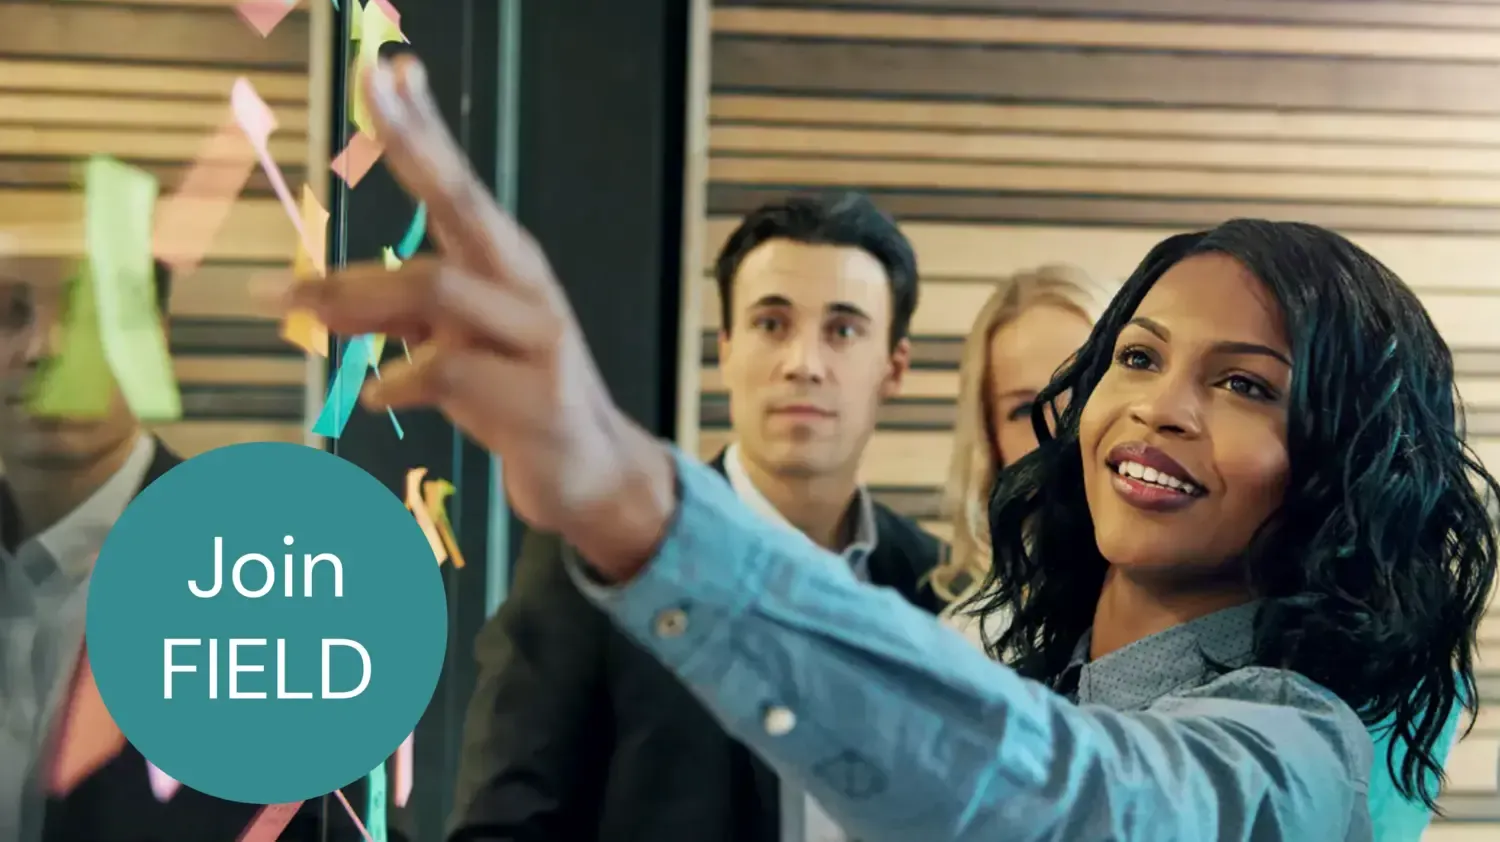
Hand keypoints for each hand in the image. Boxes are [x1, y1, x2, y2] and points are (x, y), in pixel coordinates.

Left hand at [263, 56, 673, 578]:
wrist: (591, 474)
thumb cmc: (518, 398)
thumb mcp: (452, 346)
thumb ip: (398, 316)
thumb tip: (323, 297)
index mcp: (505, 266)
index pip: (456, 184)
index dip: (421, 126)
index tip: (386, 70)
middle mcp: (525, 287)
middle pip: (463, 203)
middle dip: (416, 144)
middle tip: (373, 89)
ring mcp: (536, 338)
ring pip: (435, 287)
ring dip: (352, 292)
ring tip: (288, 300)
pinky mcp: (533, 396)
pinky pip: (446, 369)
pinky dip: (399, 379)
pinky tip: (377, 395)